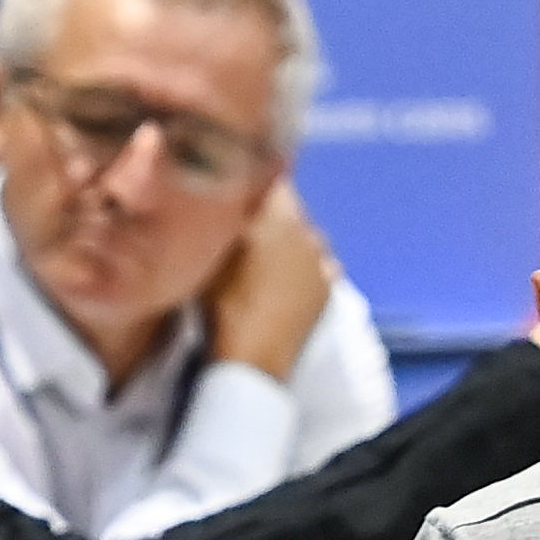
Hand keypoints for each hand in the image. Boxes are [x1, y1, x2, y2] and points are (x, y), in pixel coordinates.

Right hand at [206, 183, 335, 379]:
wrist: (254, 360)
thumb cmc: (224, 302)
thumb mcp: (213, 251)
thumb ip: (224, 214)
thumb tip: (227, 188)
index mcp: (282, 215)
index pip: (269, 180)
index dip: (247, 182)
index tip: (230, 192)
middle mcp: (309, 230)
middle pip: (287, 208)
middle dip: (267, 213)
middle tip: (240, 226)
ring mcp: (323, 261)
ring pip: (301, 236)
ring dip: (284, 240)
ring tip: (259, 257)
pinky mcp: (327, 289)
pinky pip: (314, 264)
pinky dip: (298, 266)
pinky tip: (281, 279)